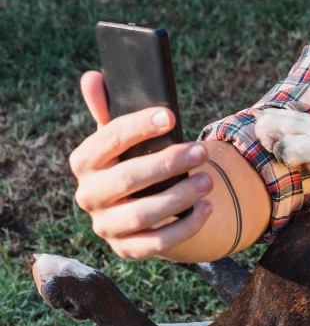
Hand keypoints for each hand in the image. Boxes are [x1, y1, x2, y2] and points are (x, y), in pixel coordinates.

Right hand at [68, 71, 213, 259]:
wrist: (137, 205)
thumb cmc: (131, 160)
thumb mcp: (120, 136)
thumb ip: (108, 109)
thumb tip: (93, 76)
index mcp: (85, 162)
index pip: (108, 139)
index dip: (139, 126)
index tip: (171, 116)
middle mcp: (89, 195)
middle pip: (127, 179)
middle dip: (167, 163)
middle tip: (202, 150)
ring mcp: (106, 226)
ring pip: (142, 214)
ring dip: (179, 197)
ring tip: (209, 180)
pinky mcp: (128, 249)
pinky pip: (157, 243)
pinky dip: (185, 227)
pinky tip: (207, 208)